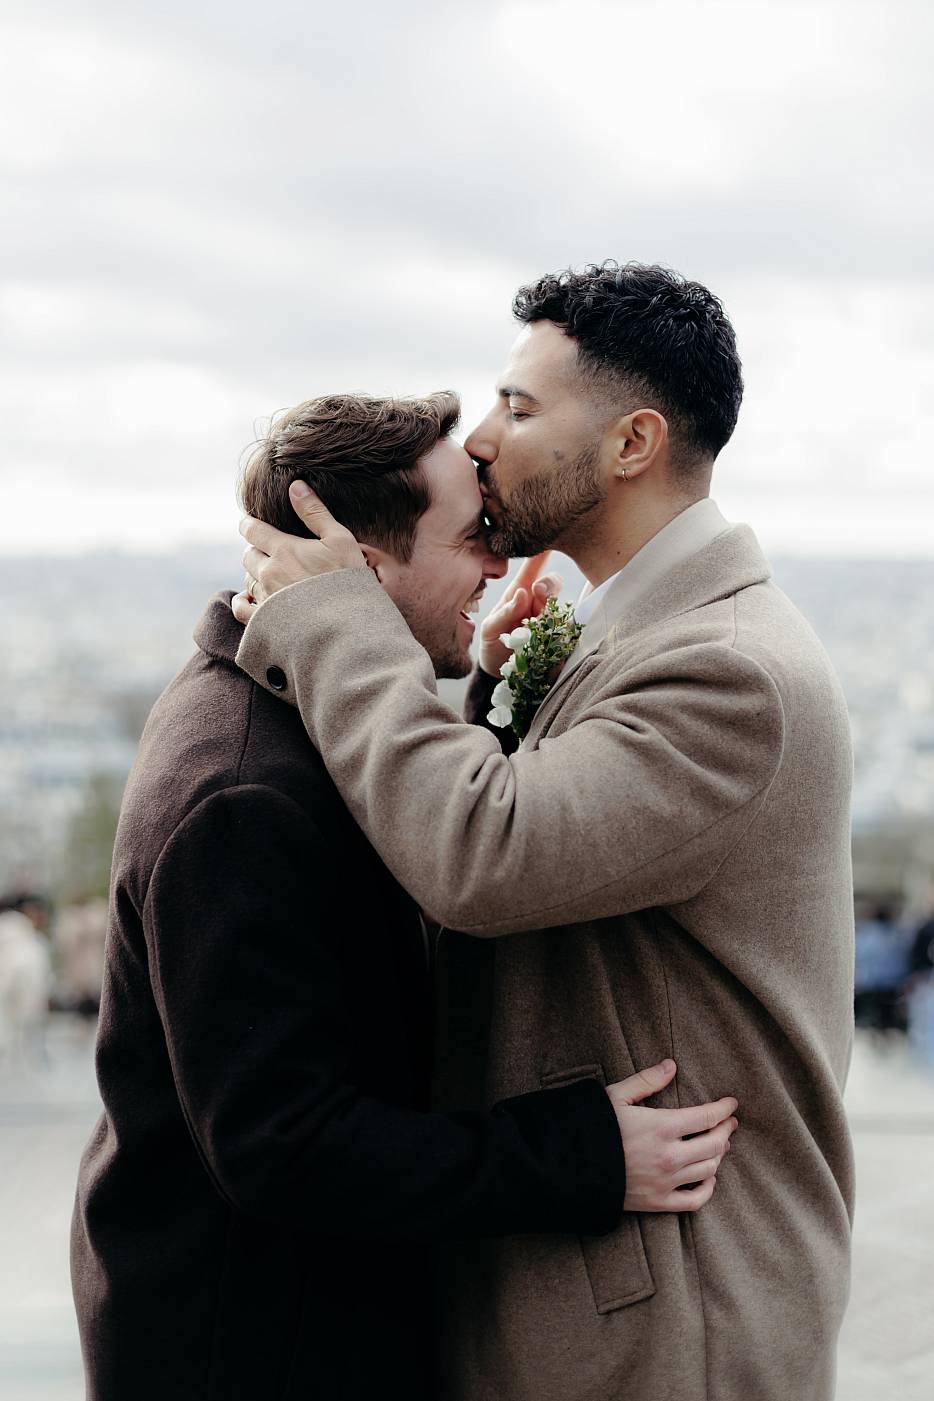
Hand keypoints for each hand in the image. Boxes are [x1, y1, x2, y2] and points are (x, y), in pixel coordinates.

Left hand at [232, 482, 366, 623]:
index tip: (252, 524)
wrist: (350, 626)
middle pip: (248, 554)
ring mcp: (264, 599)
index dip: (249, 524)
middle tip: (271, 553)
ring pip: (247, 579)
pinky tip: (254, 599)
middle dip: (256, 550)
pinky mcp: (264, 622)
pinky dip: (243, 601)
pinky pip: (241, 608)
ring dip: (255, 575)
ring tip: (271, 577)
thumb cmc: (349, 580)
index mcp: (284, 549)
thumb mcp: (340, 540)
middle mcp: (268, 573)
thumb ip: (315, 512)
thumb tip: (295, 485)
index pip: (251, 529)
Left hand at [478, 551, 562, 676]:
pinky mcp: (560, 639)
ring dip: (550, 608)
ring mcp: (551, 620)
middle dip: (548, 584)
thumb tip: (523, 594)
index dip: (540, 552)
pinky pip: (569, 629)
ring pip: (560, 605)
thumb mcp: (491, 628)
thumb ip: (504, 612)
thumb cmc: (494, 642)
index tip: (547, 535)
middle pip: (552, 584)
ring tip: (538, 621)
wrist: (502, 673)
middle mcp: (539, 604)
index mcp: (520, 594)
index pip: (532, 568)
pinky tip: (554, 634)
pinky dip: (564, 629)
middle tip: (538, 591)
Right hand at [606, 1060, 738, 1212]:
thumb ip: (646, 1081)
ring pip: (709, 1169)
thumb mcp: (616, 1096)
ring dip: (719, 1155)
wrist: (571, 1168)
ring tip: (719, 1144)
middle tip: (729, 1122)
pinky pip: (696, 1200)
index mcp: (661, 1126)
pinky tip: (709, 1177)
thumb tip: (671, 1065)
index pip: (706, 1117)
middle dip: (726, 1130)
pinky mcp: (659, 1202)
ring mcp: (666, 1182)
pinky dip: (709, 1188)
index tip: (732, 1104)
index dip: (723, 1109)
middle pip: (714, 1144)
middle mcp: (669, 1156)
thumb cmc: (593, 1127)